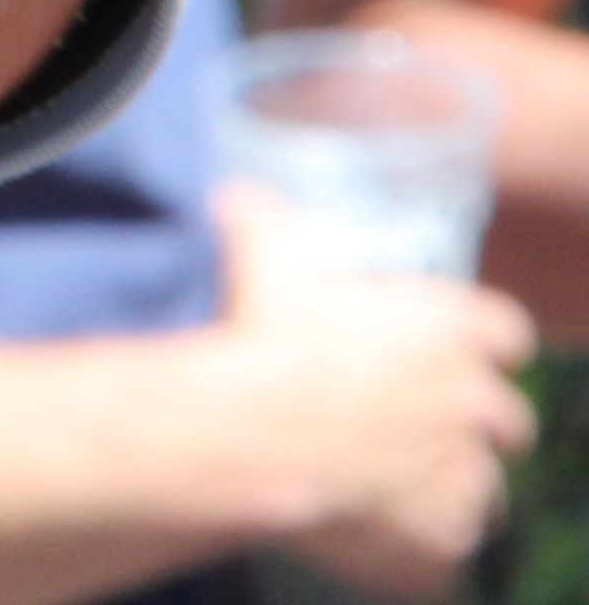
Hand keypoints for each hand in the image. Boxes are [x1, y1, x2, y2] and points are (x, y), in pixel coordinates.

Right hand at [199, 188, 535, 595]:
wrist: (247, 428)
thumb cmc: (262, 329)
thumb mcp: (262, 245)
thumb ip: (264, 218)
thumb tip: (239, 199)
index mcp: (449, 329)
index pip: (506, 331)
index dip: (478, 338)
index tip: (444, 342)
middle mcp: (473, 402)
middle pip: (508, 417)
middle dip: (472, 418)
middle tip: (414, 414)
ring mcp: (462, 476)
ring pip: (482, 486)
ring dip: (446, 479)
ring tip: (386, 474)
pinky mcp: (442, 538)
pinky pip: (450, 547)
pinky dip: (421, 538)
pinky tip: (374, 520)